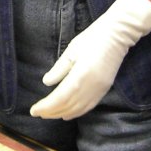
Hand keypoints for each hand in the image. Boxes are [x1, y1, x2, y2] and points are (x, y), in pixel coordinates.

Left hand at [30, 0, 150, 119]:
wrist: (117, 36)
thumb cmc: (92, 39)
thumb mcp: (71, 51)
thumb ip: (59, 69)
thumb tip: (46, 82)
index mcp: (81, 76)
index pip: (60, 98)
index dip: (46, 107)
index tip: (34, 110)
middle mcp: (91, 87)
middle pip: (68, 106)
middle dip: (51, 112)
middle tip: (37, 113)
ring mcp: (99, 90)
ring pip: (78, 109)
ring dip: (62, 114)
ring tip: (48, 114)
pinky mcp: (104, 90)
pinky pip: (88, 107)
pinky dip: (76, 113)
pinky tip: (67, 114)